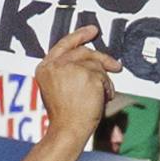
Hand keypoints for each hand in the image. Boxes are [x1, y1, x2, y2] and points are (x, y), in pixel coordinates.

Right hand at [34, 24, 115, 141]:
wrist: (67, 129)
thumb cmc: (64, 115)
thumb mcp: (57, 87)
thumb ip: (67, 70)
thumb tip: (91, 59)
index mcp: (45, 67)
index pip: (64, 44)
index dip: (80, 35)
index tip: (92, 31)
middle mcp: (56, 65)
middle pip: (83, 52)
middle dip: (101, 58)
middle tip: (114, 65)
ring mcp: (72, 68)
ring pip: (96, 64)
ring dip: (103, 80)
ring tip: (101, 95)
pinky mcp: (88, 75)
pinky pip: (104, 76)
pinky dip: (107, 87)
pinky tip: (102, 98)